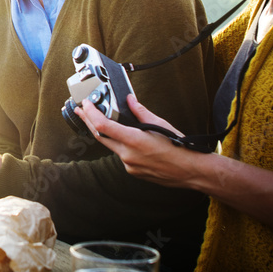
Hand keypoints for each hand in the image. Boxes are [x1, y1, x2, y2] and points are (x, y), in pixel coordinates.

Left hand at [77, 94, 196, 188]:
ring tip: (99, 120)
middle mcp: (128, 155)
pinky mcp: (133, 171)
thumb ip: (140, 112)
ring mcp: (129, 165)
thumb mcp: (160, 124)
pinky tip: (123, 138)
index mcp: (134, 141)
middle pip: (100, 136)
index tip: (86, 104)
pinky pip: (121, 155)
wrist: (192, 171)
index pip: (103, 126)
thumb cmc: (180, 148)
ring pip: (111, 146)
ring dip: (105, 133)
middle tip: (81, 110)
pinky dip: (119, 144)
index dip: (91, 114)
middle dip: (88, 121)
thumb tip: (130, 100)